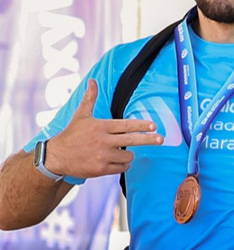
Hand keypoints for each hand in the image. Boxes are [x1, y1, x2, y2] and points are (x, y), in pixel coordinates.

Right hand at [41, 80, 162, 178]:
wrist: (56, 156)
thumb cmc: (72, 134)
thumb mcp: (81, 115)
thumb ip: (90, 98)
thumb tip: (92, 80)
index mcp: (100, 126)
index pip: (126, 125)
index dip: (141, 125)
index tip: (154, 125)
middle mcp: (103, 141)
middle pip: (132, 140)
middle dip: (149, 139)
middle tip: (161, 139)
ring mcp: (102, 155)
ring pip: (128, 156)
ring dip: (129, 155)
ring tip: (121, 152)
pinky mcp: (101, 169)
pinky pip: (121, 168)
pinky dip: (123, 165)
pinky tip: (118, 162)